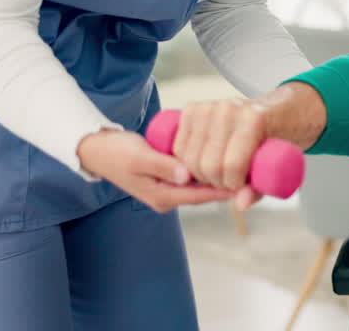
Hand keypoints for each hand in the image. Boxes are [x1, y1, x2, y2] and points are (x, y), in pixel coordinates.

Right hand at [77, 129, 234, 213]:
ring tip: (242, 163)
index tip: (246, 182)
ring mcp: (168, 190)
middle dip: (225, 182)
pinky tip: (220, 156)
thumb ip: (163, 165)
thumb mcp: (139, 157)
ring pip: (199, 184)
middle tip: (251, 170)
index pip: (200, 195)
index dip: (223, 189)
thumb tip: (186, 176)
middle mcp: (167, 198)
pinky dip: (205, 168)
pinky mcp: (168, 179)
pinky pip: (192, 177)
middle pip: (203, 192)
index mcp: (161, 197)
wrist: (97, 150)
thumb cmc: (116, 153)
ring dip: (217, 174)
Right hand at [170, 98, 268, 210]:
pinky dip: (187, 162)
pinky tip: (205, 160)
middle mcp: (228, 109)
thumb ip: (256, 189)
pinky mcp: (191, 109)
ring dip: (201, 174)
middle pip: (207, 165)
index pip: (230, 165)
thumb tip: (240, 204)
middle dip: (216, 182)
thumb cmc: (275, 141)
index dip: (233, 184)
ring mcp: (207, 107)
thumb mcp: (274, 167)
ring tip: (219, 171)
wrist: (273, 113)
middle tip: (229, 180)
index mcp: (253, 120)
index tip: (240, 185)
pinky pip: (179, 148)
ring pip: (189, 158)